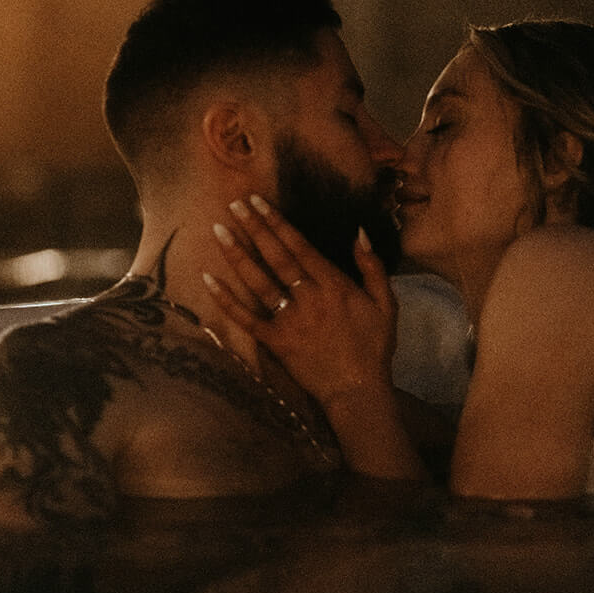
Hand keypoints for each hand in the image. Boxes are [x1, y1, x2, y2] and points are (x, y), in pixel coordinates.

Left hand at [203, 194, 396, 408]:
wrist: (358, 391)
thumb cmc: (374, 347)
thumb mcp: (386, 304)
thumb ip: (372, 267)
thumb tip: (359, 232)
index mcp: (334, 285)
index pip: (300, 246)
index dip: (277, 222)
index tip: (258, 201)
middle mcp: (309, 298)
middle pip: (276, 257)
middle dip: (254, 228)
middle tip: (234, 204)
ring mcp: (290, 320)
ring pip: (259, 282)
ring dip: (237, 255)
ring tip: (218, 231)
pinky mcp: (276, 342)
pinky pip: (247, 318)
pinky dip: (226, 299)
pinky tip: (208, 279)